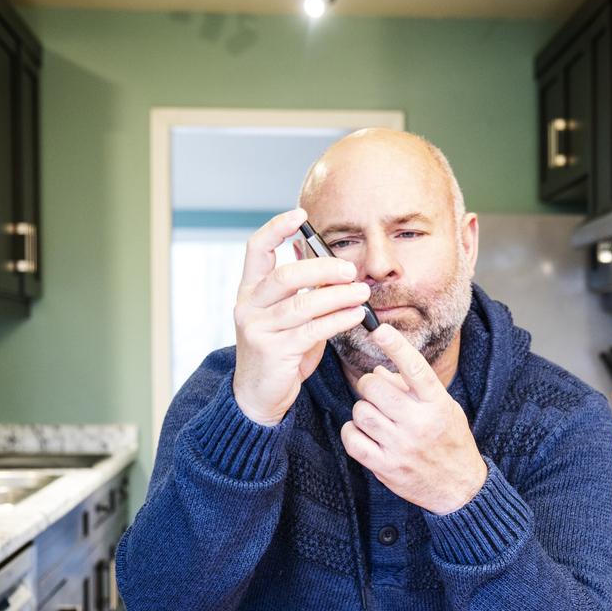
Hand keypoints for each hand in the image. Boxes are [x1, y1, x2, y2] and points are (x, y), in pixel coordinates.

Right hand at [233, 208, 370, 424]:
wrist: (259, 395)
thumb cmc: (280, 350)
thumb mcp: (288, 315)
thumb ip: (302, 290)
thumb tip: (328, 259)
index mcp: (249, 290)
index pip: (256, 249)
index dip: (276, 228)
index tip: (300, 215)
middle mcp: (248, 306)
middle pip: (285, 275)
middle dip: (322, 269)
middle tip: (350, 270)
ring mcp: (258, 329)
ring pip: (303, 304)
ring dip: (338, 296)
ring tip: (363, 293)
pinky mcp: (273, 351)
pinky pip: (312, 330)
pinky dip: (338, 320)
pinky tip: (355, 314)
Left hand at [340, 324, 487, 513]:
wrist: (460, 488)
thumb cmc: (450, 441)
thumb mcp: (443, 407)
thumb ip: (413, 389)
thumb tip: (379, 371)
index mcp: (437, 404)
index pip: (415, 368)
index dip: (395, 345)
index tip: (379, 329)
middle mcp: (419, 423)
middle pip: (375, 387)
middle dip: (369, 384)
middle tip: (374, 391)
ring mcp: (401, 446)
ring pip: (361, 412)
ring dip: (362, 410)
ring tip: (374, 416)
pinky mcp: (385, 466)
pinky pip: (353, 439)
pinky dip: (352, 432)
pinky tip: (362, 432)